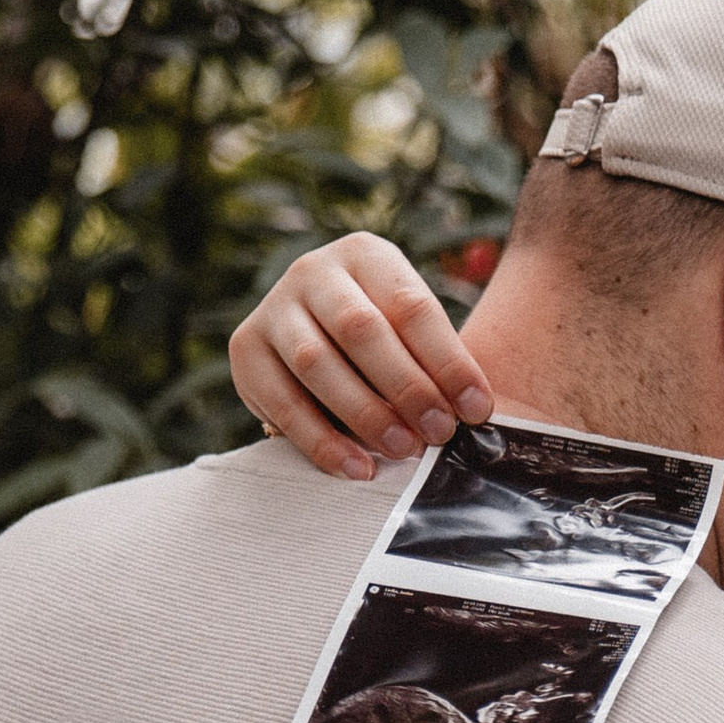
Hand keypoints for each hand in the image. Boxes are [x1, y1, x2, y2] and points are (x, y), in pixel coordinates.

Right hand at [228, 234, 494, 479]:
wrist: (312, 331)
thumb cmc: (381, 338)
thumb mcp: (407, 329)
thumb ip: (431, 360)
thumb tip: (473, 413)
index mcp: (366, 254)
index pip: (411, 306)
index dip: (447, 360)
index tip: (477, 408)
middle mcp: (313, 271)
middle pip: (361, 329)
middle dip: (406, 387)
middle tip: (439, 433)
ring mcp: (274, 307)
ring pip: (317, 363)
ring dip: (365, 414)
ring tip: (403, 450)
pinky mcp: (246, 348)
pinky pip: (282, 402)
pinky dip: (321, 441)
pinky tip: (356, 467)